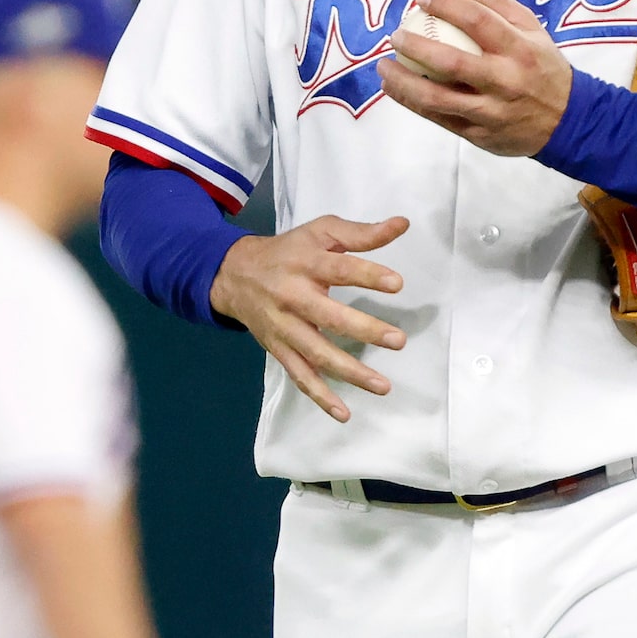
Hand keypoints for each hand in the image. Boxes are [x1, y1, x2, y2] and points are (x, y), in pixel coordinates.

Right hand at [210, 215, 409, 422]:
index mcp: (306, 263)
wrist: (234, 274)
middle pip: (329, 316)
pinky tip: (344, 413)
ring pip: (316, 353)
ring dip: (349, 372)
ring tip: (382, 385)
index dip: (367, 275)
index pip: (340, 268)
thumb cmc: (289, 251)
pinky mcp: (278, 349)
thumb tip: (402, 225)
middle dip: (364, 330)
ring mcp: (284, 327)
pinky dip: (320, 397)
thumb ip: (361, 233)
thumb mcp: (321, 232)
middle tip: (398, 340)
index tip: (397, 284)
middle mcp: (293, 297)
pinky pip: (300, 376)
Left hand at [380, 0, 574, 157]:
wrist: (568, 121)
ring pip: (438, 99)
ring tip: (384, 68)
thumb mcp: (530, 28)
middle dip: (416, 47)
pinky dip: (412, 103)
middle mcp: (505, 81)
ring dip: (404, 83)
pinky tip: (396, 88)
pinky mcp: (480, 135)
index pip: (479, 21)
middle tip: (396, 36)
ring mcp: (491, 112)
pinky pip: (439, 118)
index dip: (446, 5)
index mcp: (520, 50)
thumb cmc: (542, 67)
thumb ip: (492, 0)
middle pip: (452, 63)